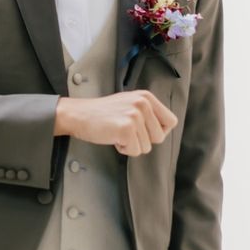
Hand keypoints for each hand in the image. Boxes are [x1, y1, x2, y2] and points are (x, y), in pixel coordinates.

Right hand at [54, 91, 177, 156]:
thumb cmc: (102, 113)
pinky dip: (123, 149)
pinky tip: (113, 137)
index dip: (158, 131)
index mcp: (146, 97)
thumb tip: (164, 130)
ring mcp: (135, 115)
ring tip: (116, 132)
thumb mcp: (129, 104)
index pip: (171, 121)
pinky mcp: (126, 128)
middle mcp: (143, 104)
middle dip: (142, 140)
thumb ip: (148, 113)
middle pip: (159, 137)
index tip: (142, 130)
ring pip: (147, 147)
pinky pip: (135, 151)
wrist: (78, 114)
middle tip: (125, 130)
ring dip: (131, 145)